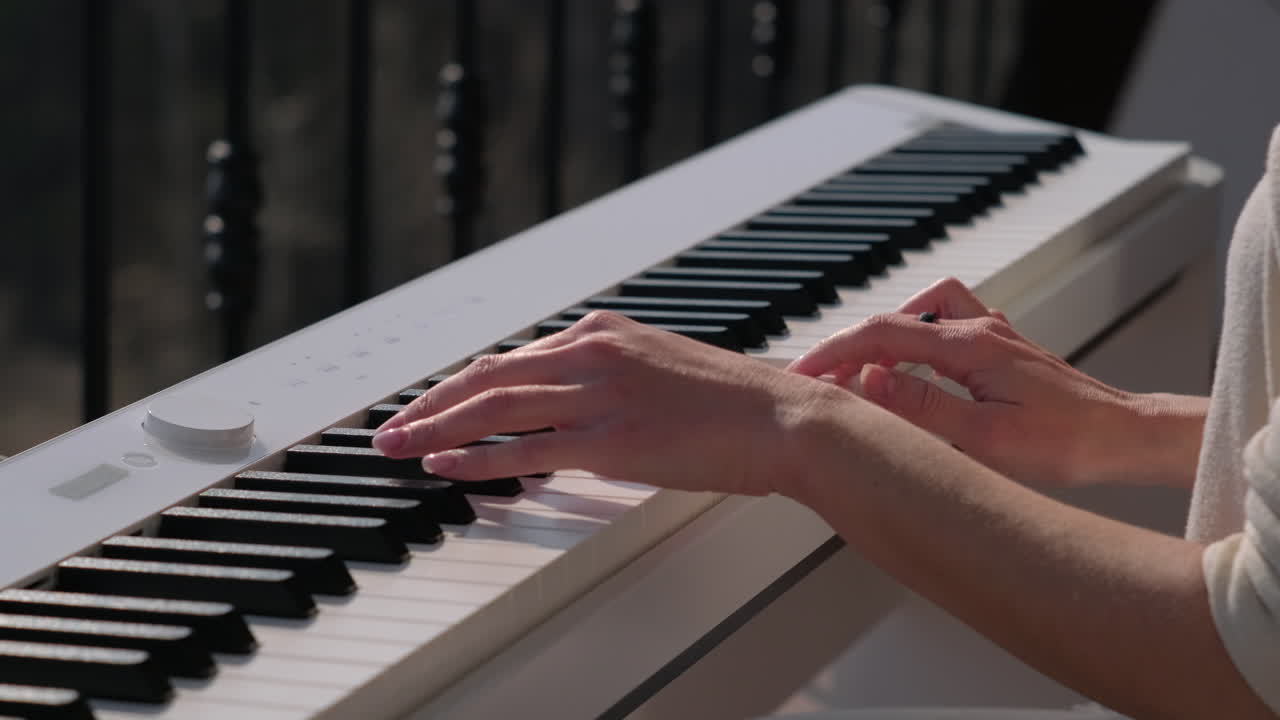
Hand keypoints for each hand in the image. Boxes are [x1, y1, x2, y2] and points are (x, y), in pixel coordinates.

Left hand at [372, 311, 840, 495]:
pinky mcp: (609, 440)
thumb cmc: (728, 402)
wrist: (781, 418)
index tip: (428, 406)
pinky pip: (524, 449)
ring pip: (494, 408)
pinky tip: (446, 468)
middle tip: (390, 430)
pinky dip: (477, 459)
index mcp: (602, 333)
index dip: (459, 386)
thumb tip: (562, 405)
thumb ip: (606, 376)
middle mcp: (591, 354)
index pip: (511, 359)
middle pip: (486, 377)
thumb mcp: (658, 367)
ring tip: (398, 449)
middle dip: (429, 404)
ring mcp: (598, 396)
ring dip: (436, 430)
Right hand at [788, 277, 1202, 487]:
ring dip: (881, 337)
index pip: (880, 335)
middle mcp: (978, 329)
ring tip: (857, 375)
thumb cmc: (1067, 443)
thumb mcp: (986, 437)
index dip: (832, 352)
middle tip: (817, 379)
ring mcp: (990, 334)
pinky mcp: (998, 348)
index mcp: (969, 346)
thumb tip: (867, 380)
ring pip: (917, 314)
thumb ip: (922, 406)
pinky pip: (941, 326)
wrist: (1123, 436)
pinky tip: (909, 370)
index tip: (799, 373)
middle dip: (846, 347)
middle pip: (892, 320)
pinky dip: (913, 339)